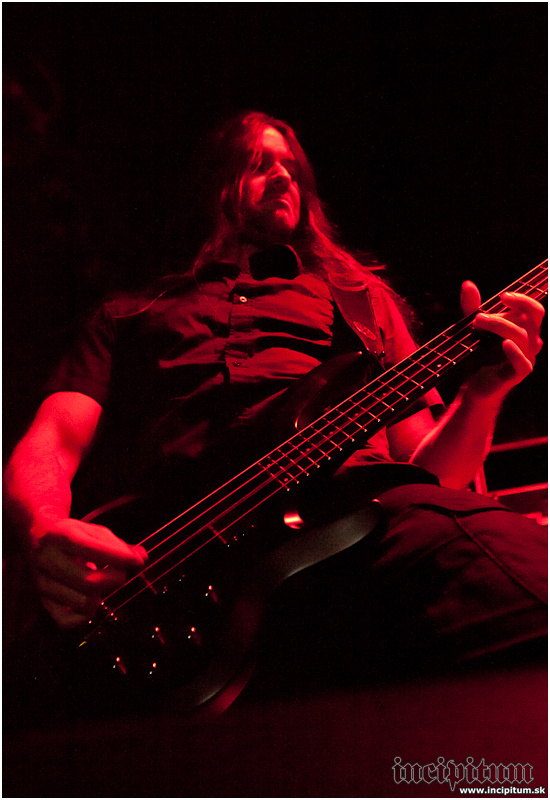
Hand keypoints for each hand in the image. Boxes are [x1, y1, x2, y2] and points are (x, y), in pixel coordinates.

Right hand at [29, 517, 147, 628]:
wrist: (38, 537)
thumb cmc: (75, 536)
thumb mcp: (95, 532)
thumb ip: (120, 546)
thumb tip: (142, 559)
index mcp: (61, 536)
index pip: (93, 550)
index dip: (120, 558)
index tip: (136, 562)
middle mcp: (47, 560)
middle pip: (88, 582)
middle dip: (114, 580)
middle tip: (120, 574)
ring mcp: (42, 583)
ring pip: (81, 603)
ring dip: (101, 596)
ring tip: (102, 584)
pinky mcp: (43, 602)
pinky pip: (66, 622)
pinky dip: (84, 616)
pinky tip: (91, 599)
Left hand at [460, 280, 544, 400]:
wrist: (476, 385)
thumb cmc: (480, 354)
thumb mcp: (474, 328)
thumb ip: (472, 307)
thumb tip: (467, 284)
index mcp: (526, 328)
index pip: (534, 309)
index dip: (523, 300)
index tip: (502, 296)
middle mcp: (531, 342)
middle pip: (532, 318)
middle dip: (513, 309)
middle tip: (485, 310)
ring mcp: (526, 358)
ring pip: (523, 337)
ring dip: (500, 326)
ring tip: (477, 323)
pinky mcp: (518, 375)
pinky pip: (524, 363)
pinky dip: (515, 352)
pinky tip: (504, 344)